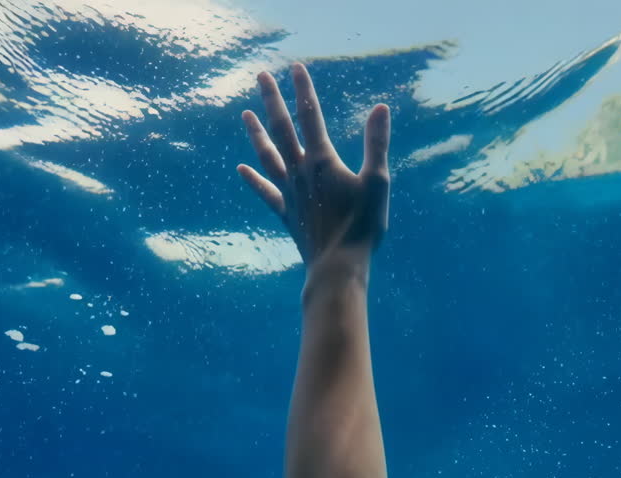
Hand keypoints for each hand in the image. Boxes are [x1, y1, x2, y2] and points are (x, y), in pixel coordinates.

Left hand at [237, 63, 391, 271]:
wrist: (337, 267)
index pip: (310, 116)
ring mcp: (290, 193)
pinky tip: (240, 169)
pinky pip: (266, 192)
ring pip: (268, 156)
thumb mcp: (377, 183)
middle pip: (282, 129)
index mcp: (322, 161)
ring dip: (256, 134)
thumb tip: (380, 108)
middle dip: (272, 100)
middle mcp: (300, 172)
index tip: (295, 67)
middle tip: (260, 76)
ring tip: (245, 114)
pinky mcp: (287, 214)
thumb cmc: (362, 227)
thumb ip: (376, 144)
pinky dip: (253, 180)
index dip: (303, 90)